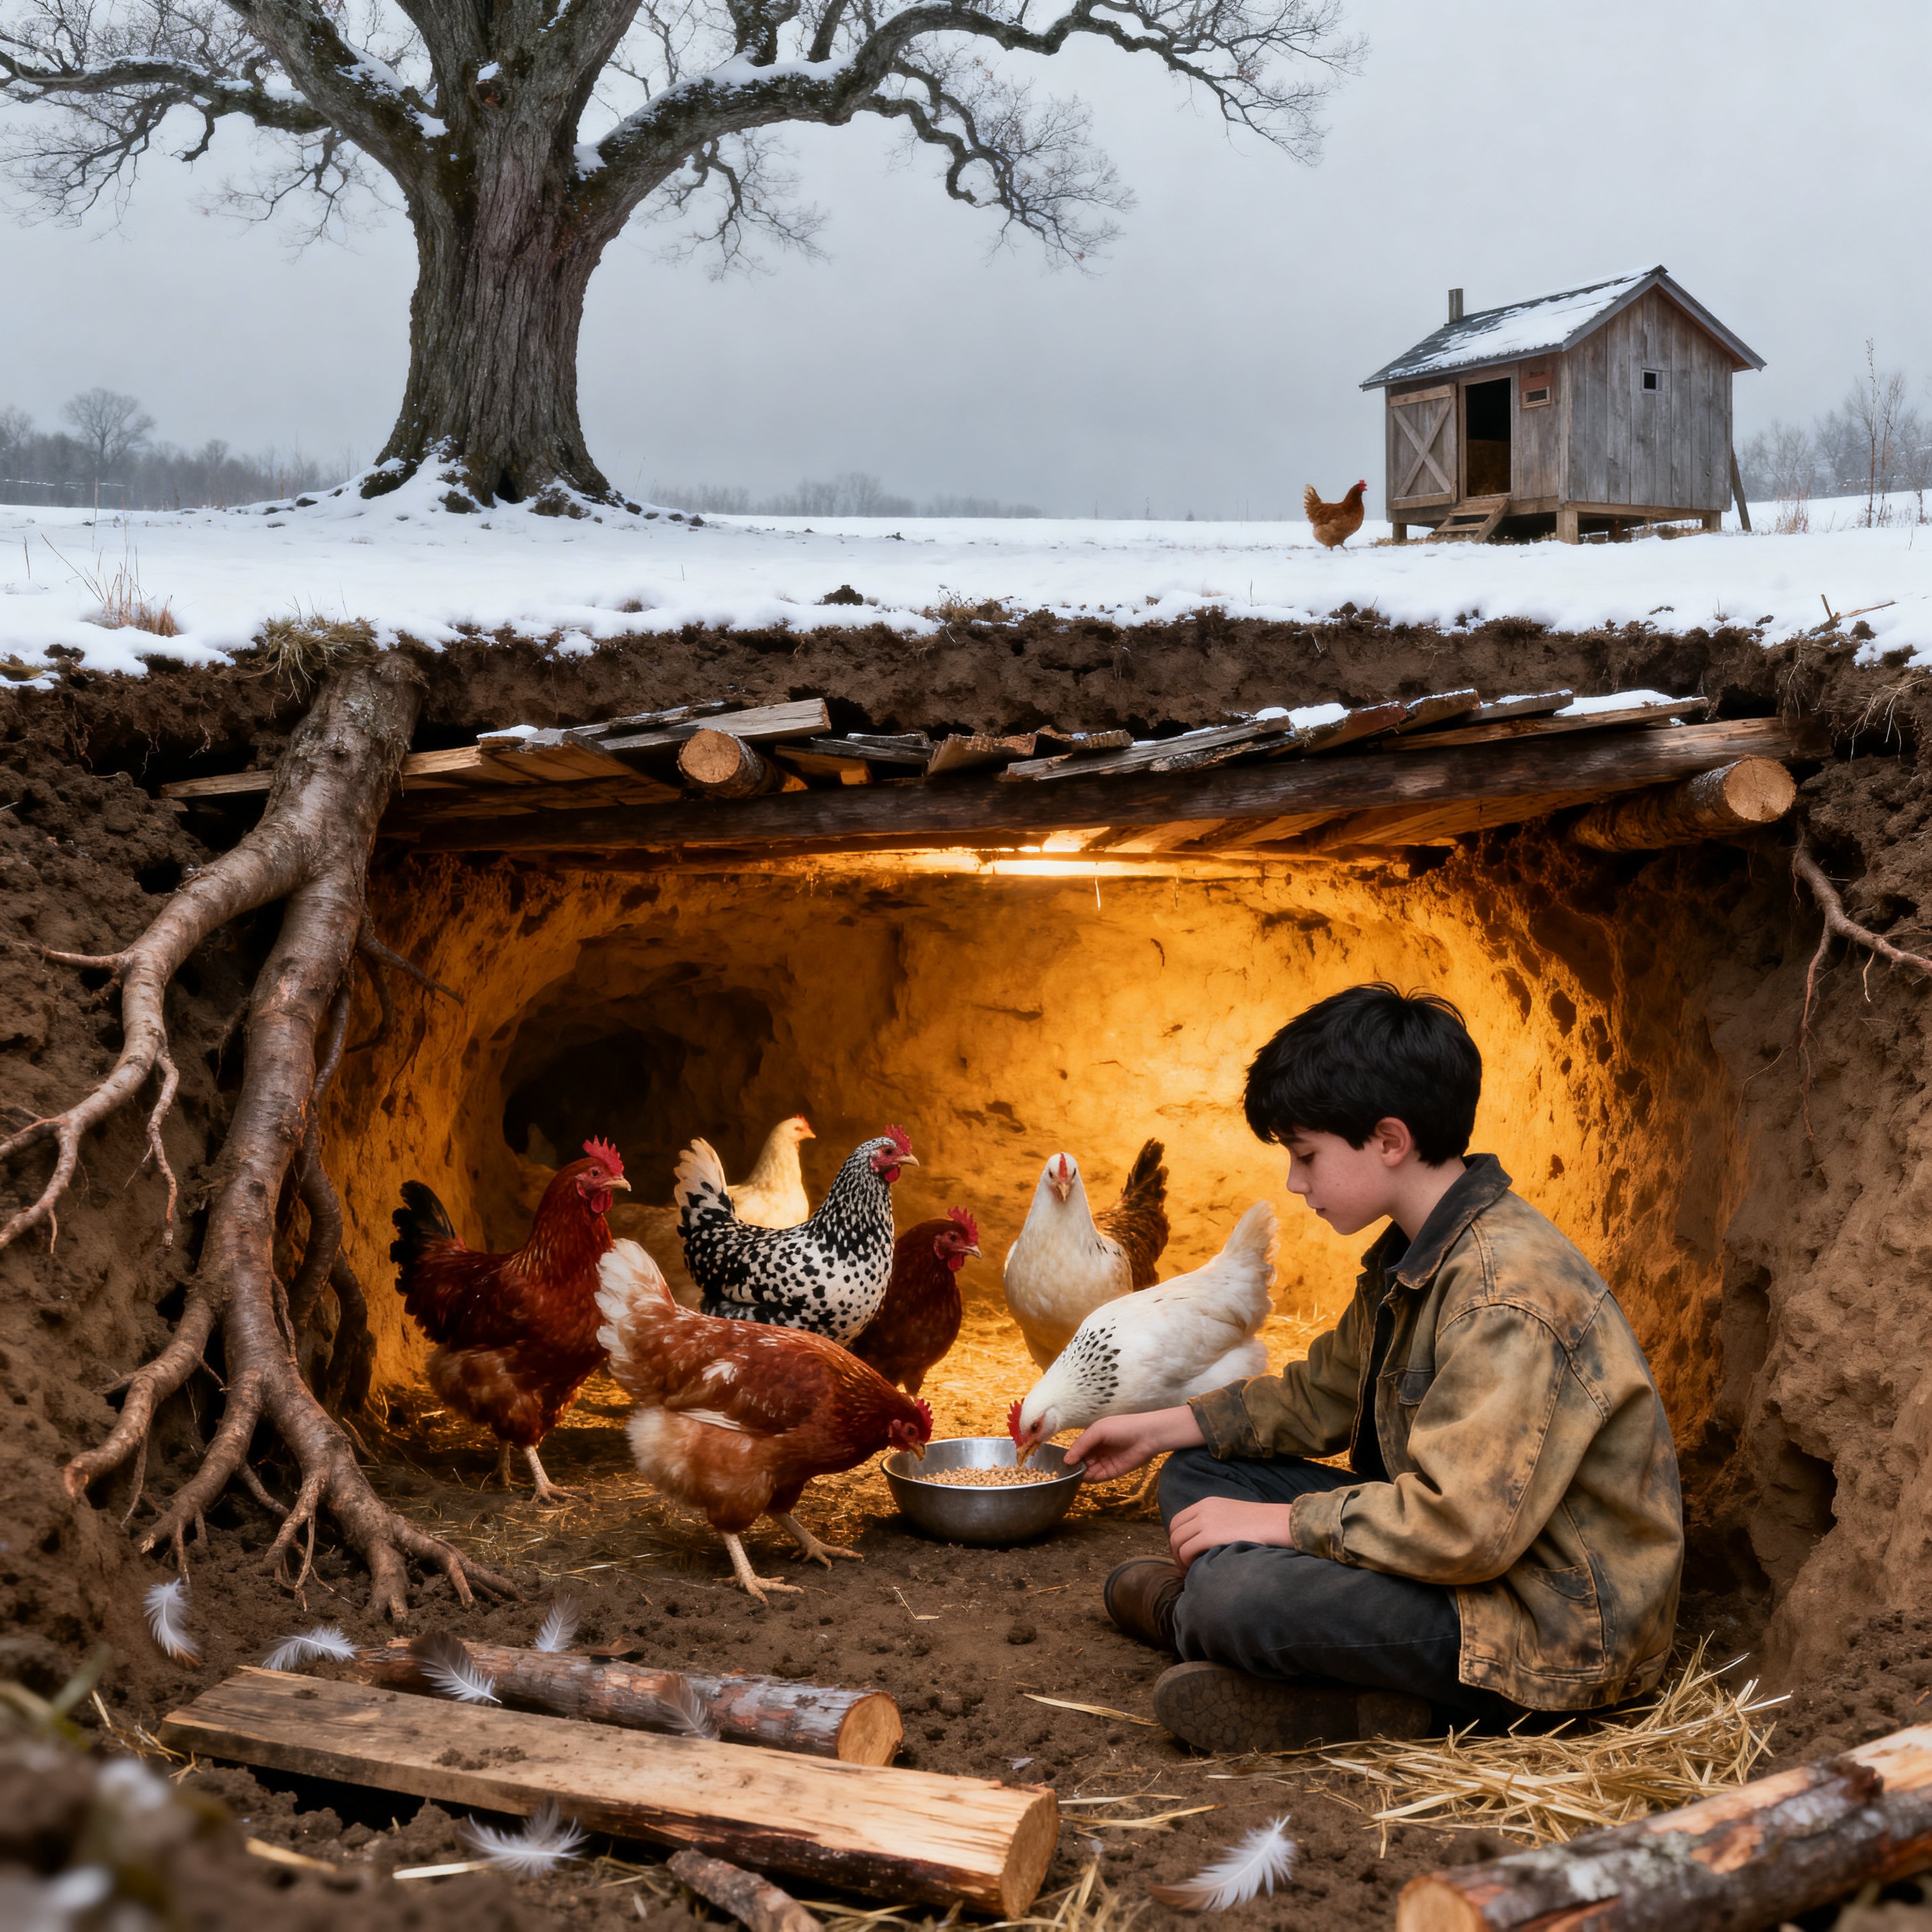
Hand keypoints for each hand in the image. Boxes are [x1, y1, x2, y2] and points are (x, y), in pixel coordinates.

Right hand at [1065, 1406, 1203, 1483]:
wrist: (1148, 1436)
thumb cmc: (1122, 1428)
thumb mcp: (1097, 1431)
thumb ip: (1081, 1445)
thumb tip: (1066, 1460)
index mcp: (1093, 1437)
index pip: (1076, 1449)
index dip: (1069, 1455)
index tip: (1059, 1463)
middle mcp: (1097, 1450)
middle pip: (1080, 1461)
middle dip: (1074, 1466)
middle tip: (1065, 1472)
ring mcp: (1104, 1461)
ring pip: (1087, 1470)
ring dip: (1081, 1473)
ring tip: (1075, 1474)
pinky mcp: (1112, 1472)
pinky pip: (1097, 1477)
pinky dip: (1090, 1478)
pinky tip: (1086, 1476)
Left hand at [1168, 1497, 1296, 1571]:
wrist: (1277, 1523)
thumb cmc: (1261, 1526)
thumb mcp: (1232, 1516)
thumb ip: (1216, 1523)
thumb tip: (1206, 1542)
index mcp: (1207, 1503)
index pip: (1178, 1521)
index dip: (1177, 1540)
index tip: (1184, 1555)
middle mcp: (1203, 1509)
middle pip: (1174, 1531)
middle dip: (1175, 1551)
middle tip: (1185, 1567)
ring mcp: (1205, 1521)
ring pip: (1177, 1542)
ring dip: (1179, 1560)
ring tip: (1190, 1573)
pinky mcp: (1209, 1534)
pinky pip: (1186, 1551)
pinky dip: (1186, 1563)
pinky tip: (1196, 1572)